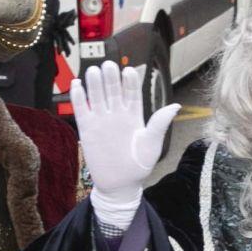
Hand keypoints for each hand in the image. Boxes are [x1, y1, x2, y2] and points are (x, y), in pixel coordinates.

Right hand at [71, 61, 177, 222]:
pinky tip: (76, 85)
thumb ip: (159, 124)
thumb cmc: (139, 166)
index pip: (132, 93)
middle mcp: (117, 114)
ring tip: (93, 71)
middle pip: (113, 90)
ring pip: (97, 96)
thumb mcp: (152, 145)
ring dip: (94, 84)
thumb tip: (175, 106)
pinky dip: (78, 98)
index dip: (130, 82)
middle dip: (110, 78)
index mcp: (134, 115)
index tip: (128, 71)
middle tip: (109, 65)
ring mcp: (101, 120)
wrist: (120, 185)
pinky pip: (81, 109)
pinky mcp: (87, 128)